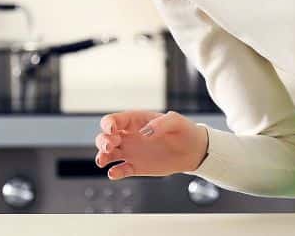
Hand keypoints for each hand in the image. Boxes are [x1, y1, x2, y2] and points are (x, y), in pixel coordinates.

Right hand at [94, 110, 208, 179]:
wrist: (192, 151)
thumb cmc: (184, 131)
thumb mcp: (176, 121)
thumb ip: (161, 123)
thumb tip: (145, 132)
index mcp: (136, 121)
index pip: (114, 120)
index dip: (108, 124)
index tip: (112, 130)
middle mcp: (129, 136)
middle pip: (105, 137)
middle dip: (102, 141)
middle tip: (110, 147)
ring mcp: (130, 152)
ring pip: (107, 153)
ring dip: (102, 156)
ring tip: (104, 161)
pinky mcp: (135, 167)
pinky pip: (120, 170)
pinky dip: (114, 172)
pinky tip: (115, 173)